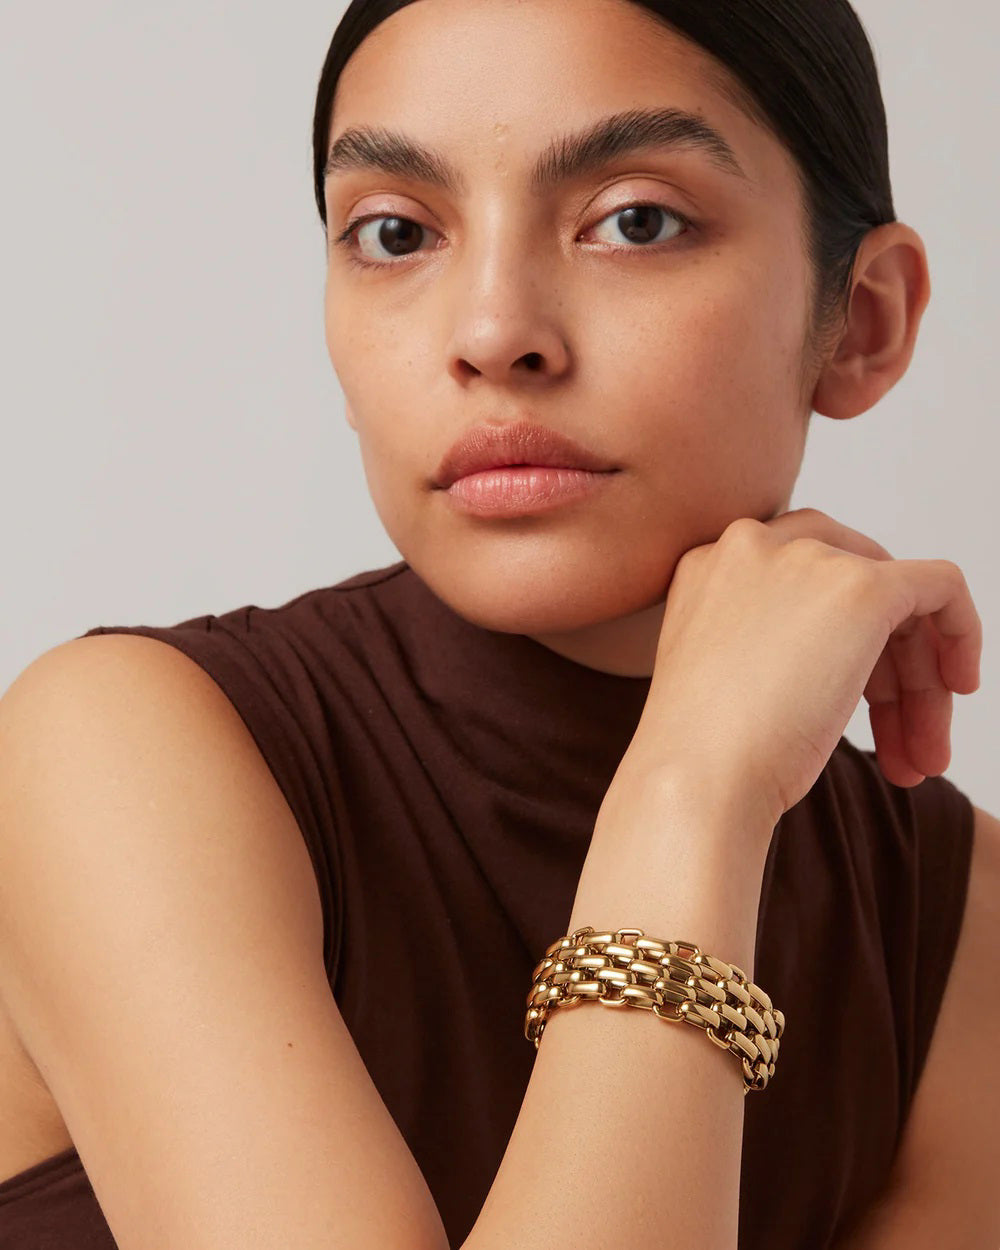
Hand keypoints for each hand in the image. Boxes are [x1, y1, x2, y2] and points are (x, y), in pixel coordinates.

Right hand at [621, 508, 982, 829]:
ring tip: (919, 759)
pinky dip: (961, 634)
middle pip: (851, 585)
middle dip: (886, 665)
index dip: (839, 642)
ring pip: (896, 602)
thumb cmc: (703, 754)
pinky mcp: (862, 585)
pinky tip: (957, 689)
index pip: (799, 581)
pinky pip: (941, 585)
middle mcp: (752, 546)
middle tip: (899, 738)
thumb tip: (839, 658)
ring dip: (917, 682)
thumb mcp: (727, 675)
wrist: (696, 778)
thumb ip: (770, 640)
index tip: (856, 702)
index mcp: (709, 566)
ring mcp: (807, 560)